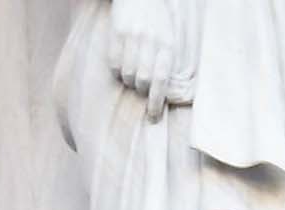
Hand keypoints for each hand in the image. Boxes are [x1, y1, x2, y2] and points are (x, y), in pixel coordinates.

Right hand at [107, 0, 182, 118]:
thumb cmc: (158, 19)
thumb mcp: (170, 36)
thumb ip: (167, 60)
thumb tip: (163, 92)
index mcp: (168, 44)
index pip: (162, 79)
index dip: (157, 101)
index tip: (153, 117)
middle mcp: (151, 41)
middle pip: (143, 80)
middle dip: (141, 91)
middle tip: (141, 89)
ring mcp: (133, 37)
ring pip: (127, 74)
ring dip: (129, 82)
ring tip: (132, 75)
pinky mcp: (117, 33)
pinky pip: (114, 64)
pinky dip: (117, 72)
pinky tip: (122, 66)